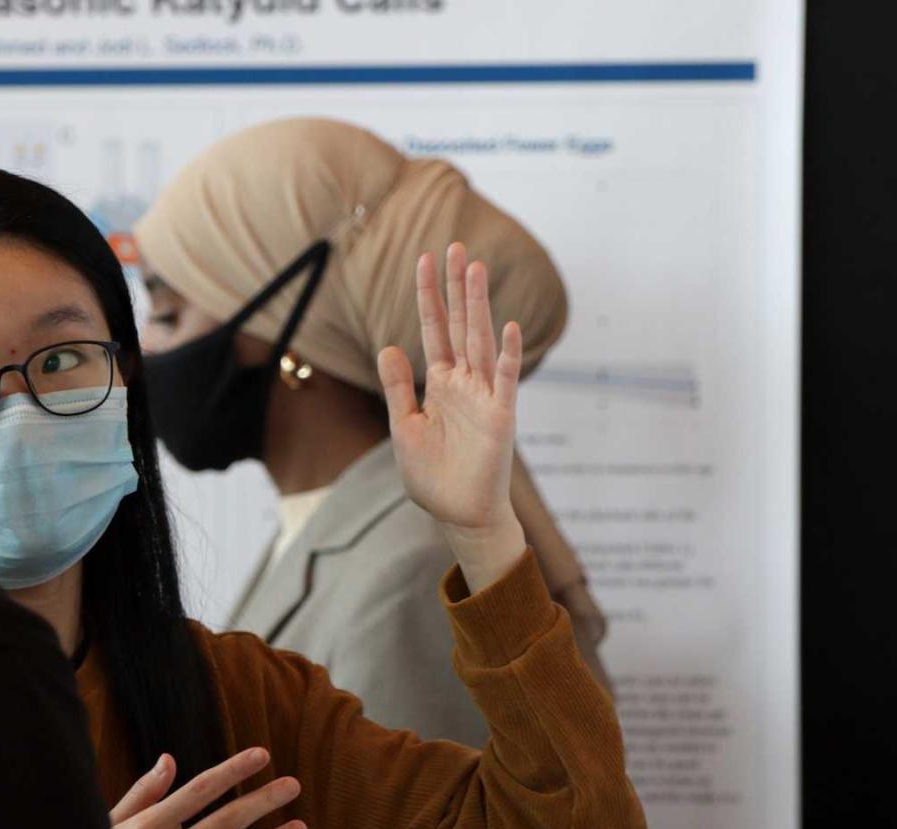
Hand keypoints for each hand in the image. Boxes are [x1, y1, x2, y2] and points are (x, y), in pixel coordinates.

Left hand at [379, 244, 526, 591]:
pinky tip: (508, 326)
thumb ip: (398, 387)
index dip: (429, 296)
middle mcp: (465, 384)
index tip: (425, 259)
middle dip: (456, 287)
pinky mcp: (500, 418)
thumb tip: (388, 346)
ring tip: (475, 268)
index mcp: (441, 385)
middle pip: (460, 325)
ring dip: (479, 305)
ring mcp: (485, 397)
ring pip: (481, 341)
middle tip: (455, 246)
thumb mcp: (403, 427)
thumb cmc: (433, 477)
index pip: (435, 331)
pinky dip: (508, 355)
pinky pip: (505, 381)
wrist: (459, 515)